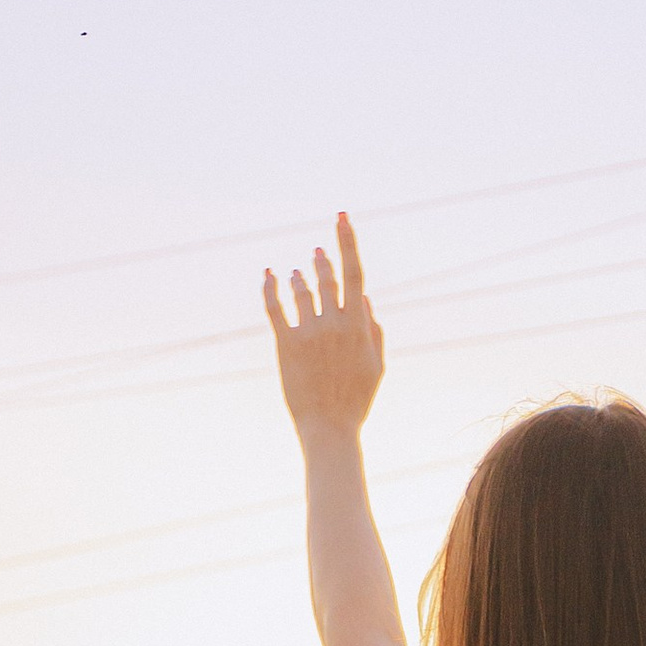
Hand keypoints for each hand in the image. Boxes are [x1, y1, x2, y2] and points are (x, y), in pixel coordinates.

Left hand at [264, 215, 384, 439]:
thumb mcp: (376, 366)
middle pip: (327, 278)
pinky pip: (275, 307)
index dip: (347, 241)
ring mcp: (309, 333)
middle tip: (317, 252)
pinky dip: (270, 287)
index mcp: (359, 326)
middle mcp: (335, 324)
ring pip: (301, 290)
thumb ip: (374, 330)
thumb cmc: (356, 400)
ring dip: (298, 277)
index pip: (355, 273)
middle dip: (322, 260)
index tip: (341, 216)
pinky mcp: (286, 344)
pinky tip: (268, 275)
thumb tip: (365, 298)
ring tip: (295, 273)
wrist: (329, 429)